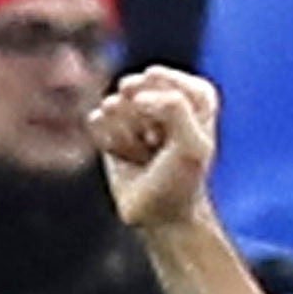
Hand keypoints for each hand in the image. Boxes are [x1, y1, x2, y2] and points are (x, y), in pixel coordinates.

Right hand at [94, 66, 223, 236]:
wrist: (161, 213)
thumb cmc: (182, 179)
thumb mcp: (192, 146)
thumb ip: (175, 108)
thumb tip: (133, 95)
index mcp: (195, 95)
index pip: (163, 79)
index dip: (165, 111)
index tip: (179, 135)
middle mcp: (163, 94)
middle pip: (135, 88)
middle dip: (144, 121)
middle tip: (160, 144)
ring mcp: (133, 107)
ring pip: (113, 104)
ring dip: (129, 136)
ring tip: (146, 153)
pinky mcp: (107, 124)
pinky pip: (97, 119)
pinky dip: (111, 142)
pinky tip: (127, 156)